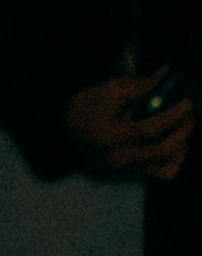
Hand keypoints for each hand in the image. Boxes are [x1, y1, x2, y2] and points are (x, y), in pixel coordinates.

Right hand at [68, 71, 192, 181]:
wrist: (66, 130)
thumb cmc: (88, 106)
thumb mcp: (109, 89)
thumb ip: (140, 86)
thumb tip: (167, 78)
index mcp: (107, 137)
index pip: (149, 130)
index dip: (173, 115)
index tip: (187, 102)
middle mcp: (115, 158)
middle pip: (162, 150)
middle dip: (183, 131)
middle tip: (189, 116)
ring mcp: (123, 171)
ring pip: (168, 165)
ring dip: (182, 144)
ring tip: (180, 128)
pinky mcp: (129, 176)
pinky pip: (163, 173)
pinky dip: (174, 159)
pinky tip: (171, 143)